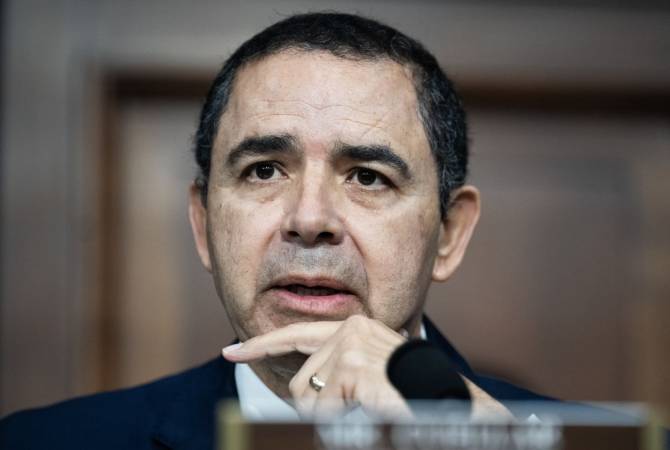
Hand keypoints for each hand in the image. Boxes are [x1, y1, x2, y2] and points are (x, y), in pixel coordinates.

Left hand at [222, 315, 411, 418]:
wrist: (447, 401)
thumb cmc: (410, 392)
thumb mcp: (370, 375)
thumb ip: (340, 372)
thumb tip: (306, 395)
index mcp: (353, 329)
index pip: (297, 335)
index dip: (262, 345)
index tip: (231, 352)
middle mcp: (349, 329)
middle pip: (300, 381)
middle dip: (315, 408)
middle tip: (353, 412)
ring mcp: (350, 345)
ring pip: (308, 397)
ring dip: (331, 417)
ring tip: (367, 409)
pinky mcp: (351, 365)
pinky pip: (324, 408)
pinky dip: (340, 422)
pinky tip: (368, 410)